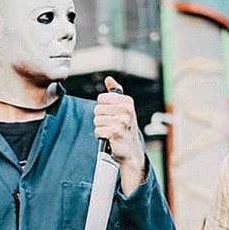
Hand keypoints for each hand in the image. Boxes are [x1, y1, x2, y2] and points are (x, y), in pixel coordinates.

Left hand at [94, 76, 146, 195]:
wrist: (131, 150)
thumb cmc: (125, 128)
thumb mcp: (123, 108)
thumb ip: (115, 93)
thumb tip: (108, 79)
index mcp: (127, 101)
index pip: (101, 99)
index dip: (103, 108)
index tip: (112, 115)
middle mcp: (126, 110)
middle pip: (97, 109)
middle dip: (101, 119)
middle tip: (111, 125)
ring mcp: (122, 121)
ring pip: (96, 120)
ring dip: (101, 128)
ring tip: (111, 131)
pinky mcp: (115, 132)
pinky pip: (98, 130)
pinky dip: (101, 136)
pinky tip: (110, 138)